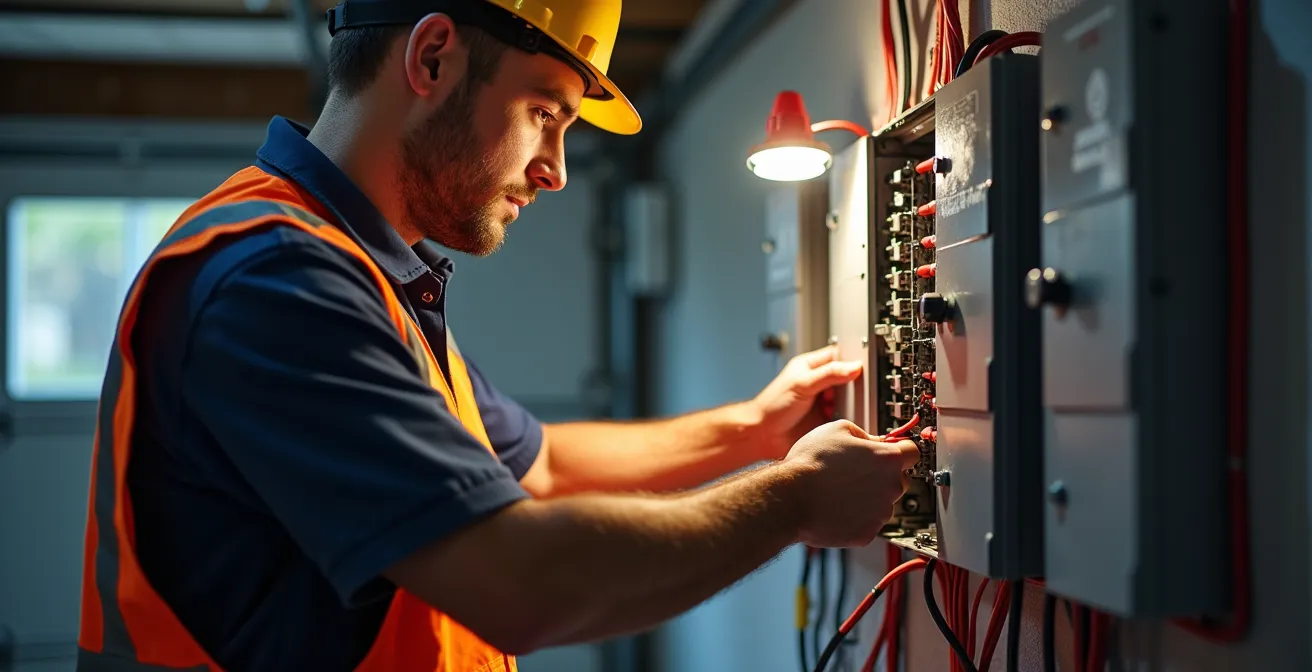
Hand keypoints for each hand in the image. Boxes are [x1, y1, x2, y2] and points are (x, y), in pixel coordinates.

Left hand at [751, 345, 862, 458]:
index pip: (836, 356)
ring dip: (850, 402)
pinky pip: (843, 416)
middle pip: (844, 378)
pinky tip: (845, 417)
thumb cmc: (773, 406)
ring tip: (848, 404)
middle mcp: (817, 383)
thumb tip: (853, 367)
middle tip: (858, 388)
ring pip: (846, 398)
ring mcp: (821, 402)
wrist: (764, 436)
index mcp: (809, 367)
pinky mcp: (825, 419)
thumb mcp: (803, 384)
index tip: (863, 365)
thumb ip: (829, 374)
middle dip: (852, 383)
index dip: (850, 359)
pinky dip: (846, 417)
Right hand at [782, 420, 917, 547]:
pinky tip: (838, 507)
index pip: (913, 451)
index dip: (900, 448)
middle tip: (855, 472)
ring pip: (882, 503)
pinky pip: (868, 522)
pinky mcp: (867, 533)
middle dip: (881, 475)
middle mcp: (890, 487)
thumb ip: (863, 433)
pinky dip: (856, 517)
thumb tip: (871, 441)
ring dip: (868, 497)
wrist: (790, 498)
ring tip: (840, 490)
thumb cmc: (810, 464)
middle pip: (898, 479)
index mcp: (887, 459)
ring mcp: (880, 513)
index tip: (893, 451)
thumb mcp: (837, 429)